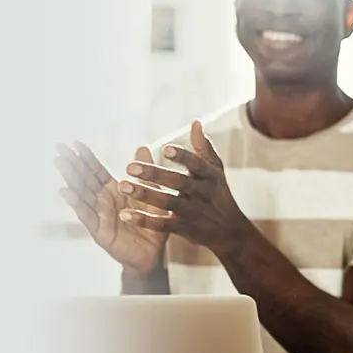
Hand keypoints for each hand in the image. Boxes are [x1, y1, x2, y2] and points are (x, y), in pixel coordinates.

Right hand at [56, 142, 166, 274]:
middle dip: (72, 163)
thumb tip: (142, 146)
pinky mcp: (100, 231)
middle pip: (84, 179)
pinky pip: (87, 215)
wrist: (154, 254)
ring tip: (59, 163)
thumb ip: (145, 172)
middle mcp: (103, 202)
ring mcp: (99, 216)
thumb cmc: (151, 225)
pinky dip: (76, 203)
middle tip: (58, 147)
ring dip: (70, 177)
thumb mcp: (151, 194)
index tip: (76, 143)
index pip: (97, 171)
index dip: (86, 157)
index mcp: (113, 191)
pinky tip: (65, 191)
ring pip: (82, 194)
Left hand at [113, 121, 256, 255]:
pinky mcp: (183, 228)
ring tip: (122, 185)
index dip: (181, 156)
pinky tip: (125, 215)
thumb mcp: (215, 169)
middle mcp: (200, 192)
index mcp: (208, 175)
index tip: (164, 149)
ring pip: (166, 202)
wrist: (229, 230)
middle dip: (154, 174)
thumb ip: (204, 147)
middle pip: (177, 182)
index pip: (196, 164)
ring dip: (144, 194)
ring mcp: (191, 211)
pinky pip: (162, 225)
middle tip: (130, 167)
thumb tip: (196, 122)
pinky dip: (144, 220)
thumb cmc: (218, 193)